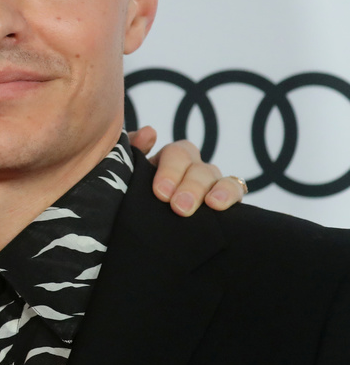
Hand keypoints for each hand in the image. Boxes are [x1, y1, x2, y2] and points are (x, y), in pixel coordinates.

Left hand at [130, 126, 246, 216]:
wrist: (145, 232)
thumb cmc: (135, 199)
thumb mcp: (129, 176)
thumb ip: (132, 152)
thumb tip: (149, 132)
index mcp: (168, 160)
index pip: (177, 153)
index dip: (170, 170)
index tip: (161, 193)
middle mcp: (191, 168)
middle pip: (196, 166)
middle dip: (189, 186)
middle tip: (178, 207)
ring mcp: (210, 183)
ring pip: (215, 176)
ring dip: (211, 190)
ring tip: (209, 205)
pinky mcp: (225, 200)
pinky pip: (235, 189)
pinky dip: (229, 194)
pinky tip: (219, 204)